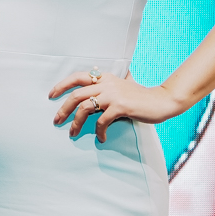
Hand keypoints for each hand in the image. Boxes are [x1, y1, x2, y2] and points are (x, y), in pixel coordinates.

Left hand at [50, 69, 185, 142]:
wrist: (163, 101)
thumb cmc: (142, 97)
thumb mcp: (122, 87)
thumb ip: (108, 88)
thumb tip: (93, 94)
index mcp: (105, 78)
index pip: (78, 77)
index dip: (62, 85)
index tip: (51, 95)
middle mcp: (107, 84)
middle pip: (76, 94)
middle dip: (63, 109)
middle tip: (56, 120)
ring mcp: (113, 95)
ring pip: (85, 108)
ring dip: (76, 123)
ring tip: (72, 133)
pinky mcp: (121, 106)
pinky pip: (102, 121)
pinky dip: (99, 131)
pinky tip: (100, 138)